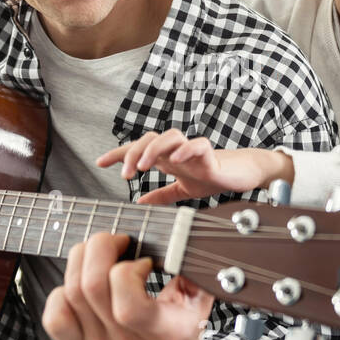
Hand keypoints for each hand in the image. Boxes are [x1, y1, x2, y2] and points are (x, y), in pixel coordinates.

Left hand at [42, 232, 223, 339]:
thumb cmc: (181, 336)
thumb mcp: (199, 306)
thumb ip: (197, 274)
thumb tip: (183, 243)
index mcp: (160, 335)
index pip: (127, 300)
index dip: (130, 268)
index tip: (143, 261)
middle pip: (91, 287)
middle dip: (100, 248)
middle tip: (115, 242)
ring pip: (71, 293)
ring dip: (81, 261)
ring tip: (99, 255)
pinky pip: (54, 317)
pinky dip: (62, 292)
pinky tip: (81, 284)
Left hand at [96, 129, 291, 204]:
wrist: (240, 175)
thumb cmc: (211, 177)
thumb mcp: (181, 190)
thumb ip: (162, 195)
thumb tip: (141, 203)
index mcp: (167, 158)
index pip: (137, 149)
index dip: (118, 154)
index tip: (99, 162)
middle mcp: (176, 150)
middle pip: (149, 138)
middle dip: (133, 152)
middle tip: (126, 174)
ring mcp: (192, 150)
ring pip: (169, 136)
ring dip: (153, 149)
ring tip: (144, 167)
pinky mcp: (210, 154)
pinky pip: (197, 144)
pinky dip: (185, 150)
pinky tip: (175, 160)